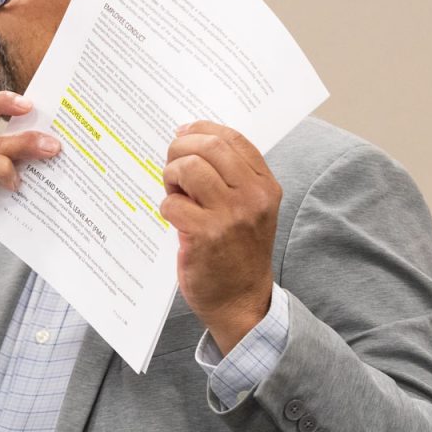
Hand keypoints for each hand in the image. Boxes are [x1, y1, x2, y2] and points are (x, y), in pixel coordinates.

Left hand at [160, 121, 280, 354]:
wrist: (242, 301)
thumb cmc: (239, 251)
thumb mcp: (251, 209)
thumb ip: (231, 177)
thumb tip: (190, 141)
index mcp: (265, 185)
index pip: (233, 138)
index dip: (202, 129)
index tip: (183, 133)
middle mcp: (252, 197)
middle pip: (209, 146)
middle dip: (180, 149)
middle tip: (171, 164)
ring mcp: (230, 215)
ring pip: (188, 168)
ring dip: (171, 176)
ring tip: (174, 192)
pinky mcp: (205, 235)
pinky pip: (172, 203)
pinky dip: (167, 207)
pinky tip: (175, 220)